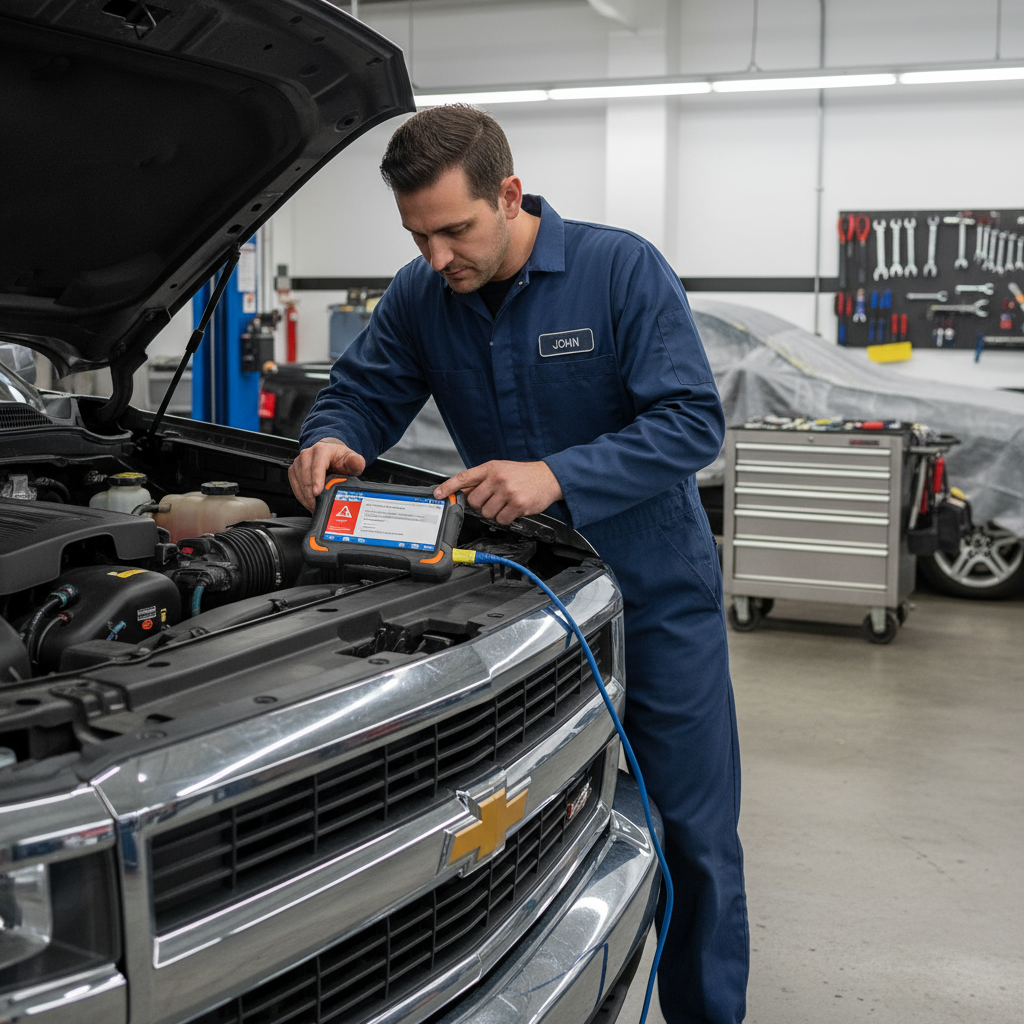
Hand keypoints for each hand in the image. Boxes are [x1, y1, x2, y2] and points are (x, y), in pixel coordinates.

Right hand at [288, 438, 365, 510]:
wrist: (330, 455)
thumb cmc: (340, 458)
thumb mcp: (352, 459)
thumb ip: (356, 462)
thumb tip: (357, 464)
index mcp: (322, 450)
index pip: (317, 466)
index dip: (316, 480)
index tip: (317, 492)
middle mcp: (307, 454)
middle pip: (306, 477)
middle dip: (311, 494)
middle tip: (318, 506)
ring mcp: (299, 462)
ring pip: (298, 483)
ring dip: (306, 497)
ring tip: (315, 507)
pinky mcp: (293, 470)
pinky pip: (294, 486)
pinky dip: (301, 496)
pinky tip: (309, 503)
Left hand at [434, 461, 562, 525]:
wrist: (549, 477)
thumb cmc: (524, 475)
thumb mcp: (501, 470)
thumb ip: (483, 480)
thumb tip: (464, 493)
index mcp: (491, 468)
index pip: (464, 477)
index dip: (449, 486)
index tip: (438, 494)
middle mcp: (498, 478)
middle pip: (475, 501)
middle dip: (481, 505)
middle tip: (493, 501)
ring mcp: (507, 491)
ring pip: (487, 513)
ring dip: (495, 513)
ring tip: (506, 503)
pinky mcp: (517, 504)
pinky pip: (501, 520)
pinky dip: (505, 518)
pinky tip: (513, 509)